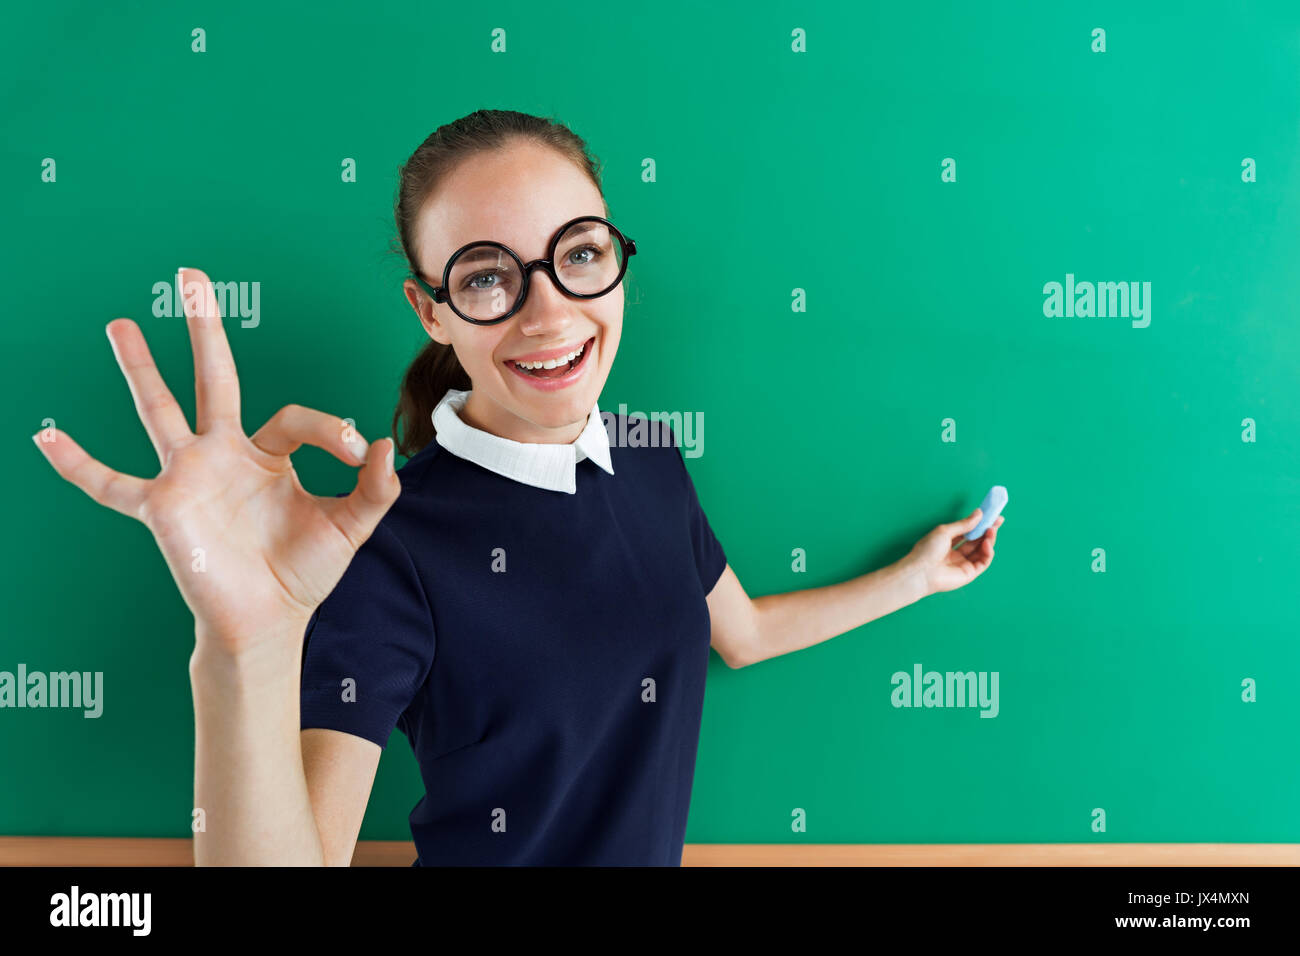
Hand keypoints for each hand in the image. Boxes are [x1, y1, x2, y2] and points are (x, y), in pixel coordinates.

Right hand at [32, 267, 401, 653]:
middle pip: (215, 377)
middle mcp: (226, 453)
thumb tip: (379, 445)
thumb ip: (374, 489)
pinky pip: (112, 484)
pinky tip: (45, 438)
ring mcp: (190, 475)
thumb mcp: (350, 527)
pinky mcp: (164, 507)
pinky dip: (79, 465)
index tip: (353, 453)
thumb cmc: (303, 572)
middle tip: (191, 277)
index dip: (329, 429)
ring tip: (121, 324)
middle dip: (204, 328)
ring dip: (140, 367)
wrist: (269, 620)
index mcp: (271, 453)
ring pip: (159, 409)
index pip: (296, 417)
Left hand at [905, 508, 1004, 595]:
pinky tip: (986, 543)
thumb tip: (978, 514)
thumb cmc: (927, 551)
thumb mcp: (945, 531)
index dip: (979, 524)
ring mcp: (963, 563)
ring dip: (989, 539)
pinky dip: (988, 552)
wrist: (920, 571)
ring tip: (991, 530)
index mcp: (948, 543)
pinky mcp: (969, 573)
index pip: (967, 532)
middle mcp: (956, 553)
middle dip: (988, 530)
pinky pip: (983, 562)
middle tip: (997, 520)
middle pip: (976, 541)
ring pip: (982, 551)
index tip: (990, 515)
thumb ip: (963, 524)